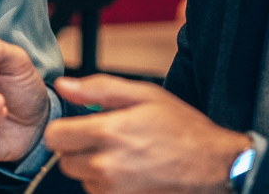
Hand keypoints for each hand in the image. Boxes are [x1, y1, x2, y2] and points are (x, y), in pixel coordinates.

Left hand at [44, 75, 248, 193]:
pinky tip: (129, 171)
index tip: (79, 126)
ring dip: (93, 167)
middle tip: (106, 139)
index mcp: (108, 132)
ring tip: (123, 155)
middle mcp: (106, 165)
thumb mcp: (145, 95)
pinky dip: (106, 183)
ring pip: (81, 177)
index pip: (55, 135)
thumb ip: (98, 88)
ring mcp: (113, 190)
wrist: (214, 166)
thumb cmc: (183, 129)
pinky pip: (98, 192)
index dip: (65, 128)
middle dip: (78, 148)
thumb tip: (63, 86)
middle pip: (64, 159)